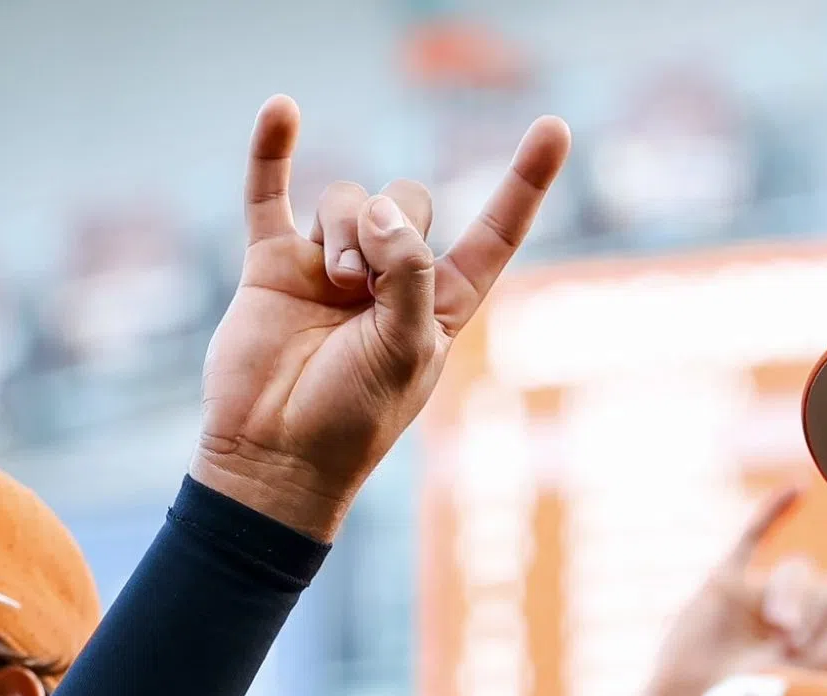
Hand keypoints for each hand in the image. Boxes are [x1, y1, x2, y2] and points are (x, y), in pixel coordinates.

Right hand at [192, 99, 567, 540]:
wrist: (274, 455)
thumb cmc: (352, 419)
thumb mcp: (407, 351)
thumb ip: (411, 274)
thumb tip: (382, 208)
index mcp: (443, 302)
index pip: (495, 231)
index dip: (524, 182)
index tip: (555, 127)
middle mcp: (390, 277)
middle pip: (408, 201)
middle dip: (391, 228)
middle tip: (366, 285)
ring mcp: (330, 266)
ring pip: (348, 201)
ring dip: (345, 231)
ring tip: (335, 283)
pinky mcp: (274, 264)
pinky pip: (272, 193)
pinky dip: (273, 151)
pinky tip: (281, 109)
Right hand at [611, 489, 826, 695]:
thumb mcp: (810, 671)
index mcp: (814, 638)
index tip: (824, 649)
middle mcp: (790, 613)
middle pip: (823, 584)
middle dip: (812, 613)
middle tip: (789, 643)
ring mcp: (758, 595)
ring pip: (795, 570)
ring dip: (793, 598)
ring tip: (778, 629)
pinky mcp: (726, 582)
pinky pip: (753, 535)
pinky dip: (775, 511)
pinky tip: (799, 489)